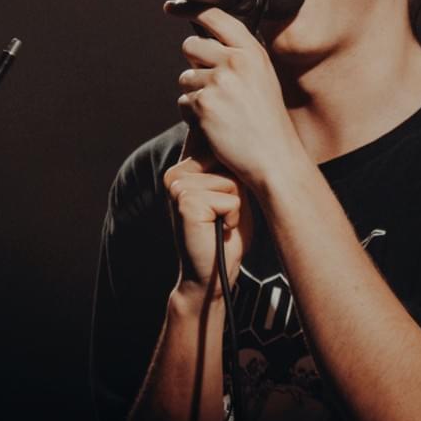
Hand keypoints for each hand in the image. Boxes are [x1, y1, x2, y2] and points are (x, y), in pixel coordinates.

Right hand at [163, 136, 252, 298]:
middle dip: (236, 191)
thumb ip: (232, 168)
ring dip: (235, 205)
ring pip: (231, 181)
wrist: (213, 273)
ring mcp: (178, 186)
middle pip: (229, 163)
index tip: (226, 201)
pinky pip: (230, 199)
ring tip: (220, 222)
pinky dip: (233, 216)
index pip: (223, 152)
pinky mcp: (186, 202)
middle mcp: (175, 174)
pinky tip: (219, 229)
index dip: (237, 176)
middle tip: (223, 215)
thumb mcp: (233, 192)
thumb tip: (245, 147)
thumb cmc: (227, 234)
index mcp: (184, 168)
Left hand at [168, 5, 306, 190]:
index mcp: (252, 52)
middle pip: (191, 46)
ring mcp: (219, 81)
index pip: (216, 17)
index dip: (190, 9)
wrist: (273, 155)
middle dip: (194, 64)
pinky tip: (216, 124)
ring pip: (185, 78)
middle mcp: (236, 61)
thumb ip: (237, 58)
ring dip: (196, 94)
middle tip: (213, 85)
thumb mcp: (262, 78)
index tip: (172, 7)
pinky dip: (194, 115)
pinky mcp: (204, 103)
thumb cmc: (267, 121)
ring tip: (222, 111)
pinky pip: (183, 101)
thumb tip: (200, 46)